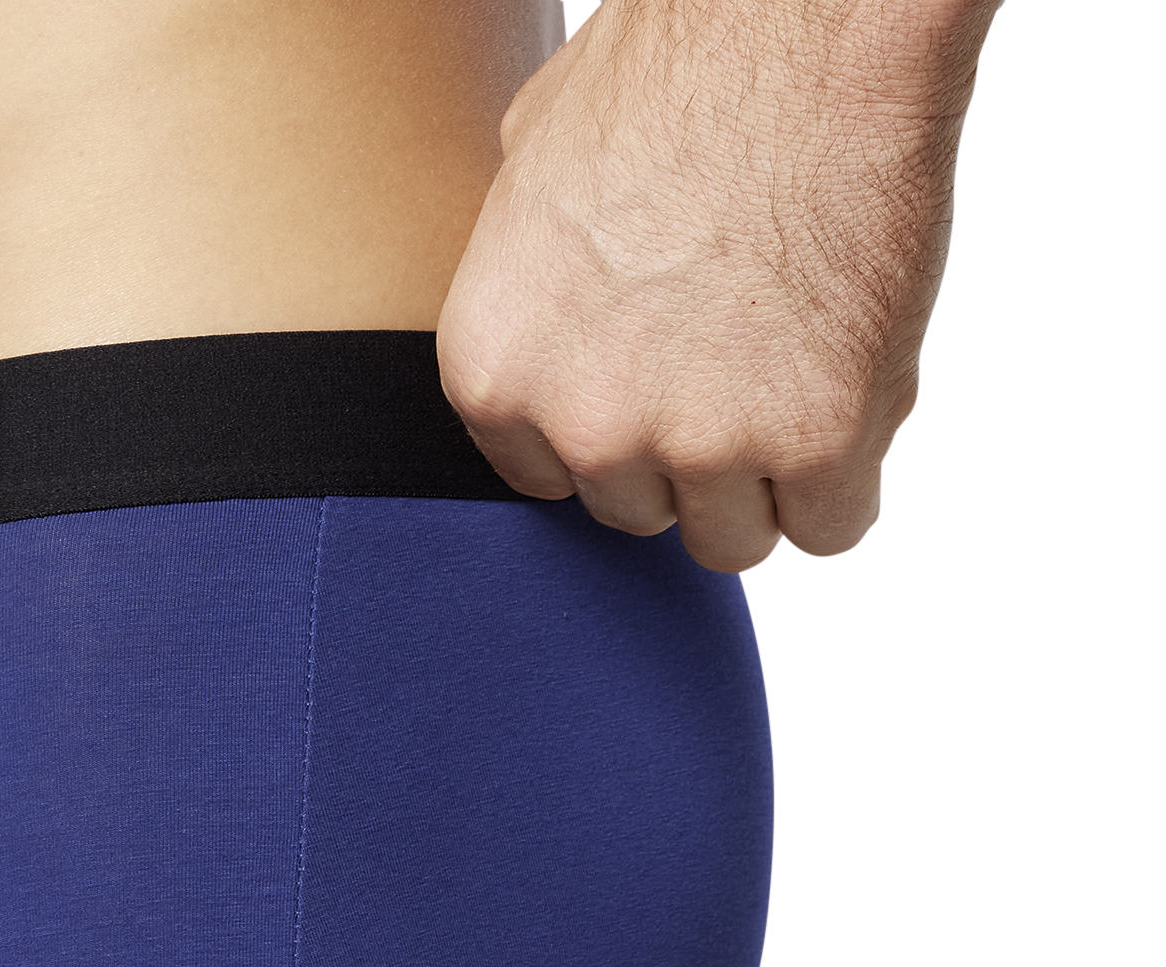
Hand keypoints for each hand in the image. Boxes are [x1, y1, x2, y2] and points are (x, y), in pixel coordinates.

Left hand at [437, 0, 999, 571]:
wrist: (810, 18)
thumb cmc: (678, 66)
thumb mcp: (531, 163)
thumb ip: (524, 275)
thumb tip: (538, 308)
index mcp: (493, 374)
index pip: (552, 480)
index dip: (615, 430)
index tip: (657, 374)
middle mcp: (580, 426)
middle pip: (639, 511)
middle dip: (687, 451)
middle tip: (738, 346)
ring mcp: (695, 442)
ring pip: (730, 537)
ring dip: (766, 475)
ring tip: (793, 359)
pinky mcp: (813, 441)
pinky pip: (831, 525)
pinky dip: (848, 474)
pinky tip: (850, 388)